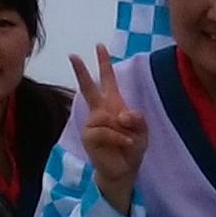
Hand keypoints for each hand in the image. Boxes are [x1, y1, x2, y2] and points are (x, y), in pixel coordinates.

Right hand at [68, 48, 147, 213]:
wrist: (123, 170)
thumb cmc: (132, 148)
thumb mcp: (142, 131)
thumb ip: (137, 119)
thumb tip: (121, 114)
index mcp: (113, 105)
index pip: (108, 81)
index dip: (104, 64)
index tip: (99, 46)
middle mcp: (99, 111)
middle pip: (88, 88)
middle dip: (81, 71)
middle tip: (73, 55)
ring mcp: (92, 124)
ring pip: (106, 117)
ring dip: (122, 129)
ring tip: (128, 140)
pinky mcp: (89, 137)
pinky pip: (104, 131)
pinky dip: (118, 138)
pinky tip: (125, 144)